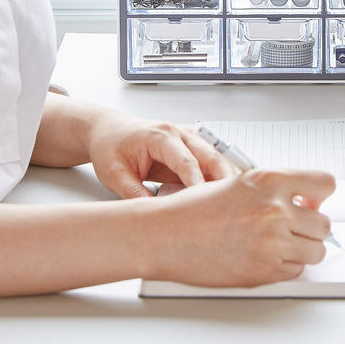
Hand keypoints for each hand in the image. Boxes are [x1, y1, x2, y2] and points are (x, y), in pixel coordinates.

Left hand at [80, 109, 236, 198]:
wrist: (107, 129)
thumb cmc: (110, 145)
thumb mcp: (114, 174)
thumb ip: (134, 194)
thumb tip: (153, 214)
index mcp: (160, 136)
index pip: (186, 161)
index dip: (197, 182)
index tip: (203, 202)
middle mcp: (178, 134)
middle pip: (210, 156)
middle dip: (224, 177)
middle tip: (234, 198)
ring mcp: (187, 139)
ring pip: (215, 157)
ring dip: (226, 175)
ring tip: (237, 197)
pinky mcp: (189, 148)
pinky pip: (209, 162)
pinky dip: (219, 175)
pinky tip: (226, 191)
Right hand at [146, 168, 336, 285]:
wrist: (163, 235)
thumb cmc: (193, 210)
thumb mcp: (239, 184)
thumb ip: (275, 190)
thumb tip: (306, 200)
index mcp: (270, 181)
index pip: (326, 183)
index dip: (321, 195)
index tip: (311, 202)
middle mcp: (274, 209)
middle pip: (325, 224)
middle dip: (311, 228)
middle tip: (291, 228)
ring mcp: (271, 242)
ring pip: (316, 251)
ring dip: (303, 249)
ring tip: (279, 245)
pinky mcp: (263, 270)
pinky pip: (296, 271)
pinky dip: (285, 267)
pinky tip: (264, 257)